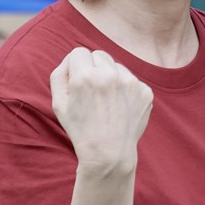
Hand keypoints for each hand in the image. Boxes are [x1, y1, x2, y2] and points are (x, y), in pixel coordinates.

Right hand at [48, 48, 151, 174]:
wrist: (109, 153)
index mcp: (85, 76)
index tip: (77, 82)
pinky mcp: (145, 91)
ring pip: (116, 66)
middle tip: (92, 92)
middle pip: (99, 55)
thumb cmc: (80, 128)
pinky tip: (120, 107)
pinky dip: (125, 89)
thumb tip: (72, 58)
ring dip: (110, 77)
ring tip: (106, 102)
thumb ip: (60, 73)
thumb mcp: (58, 103)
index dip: (76, 67)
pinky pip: (131, 79)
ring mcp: (131, 83)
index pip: (79, 52)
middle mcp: (110, 75)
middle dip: (93, 68)